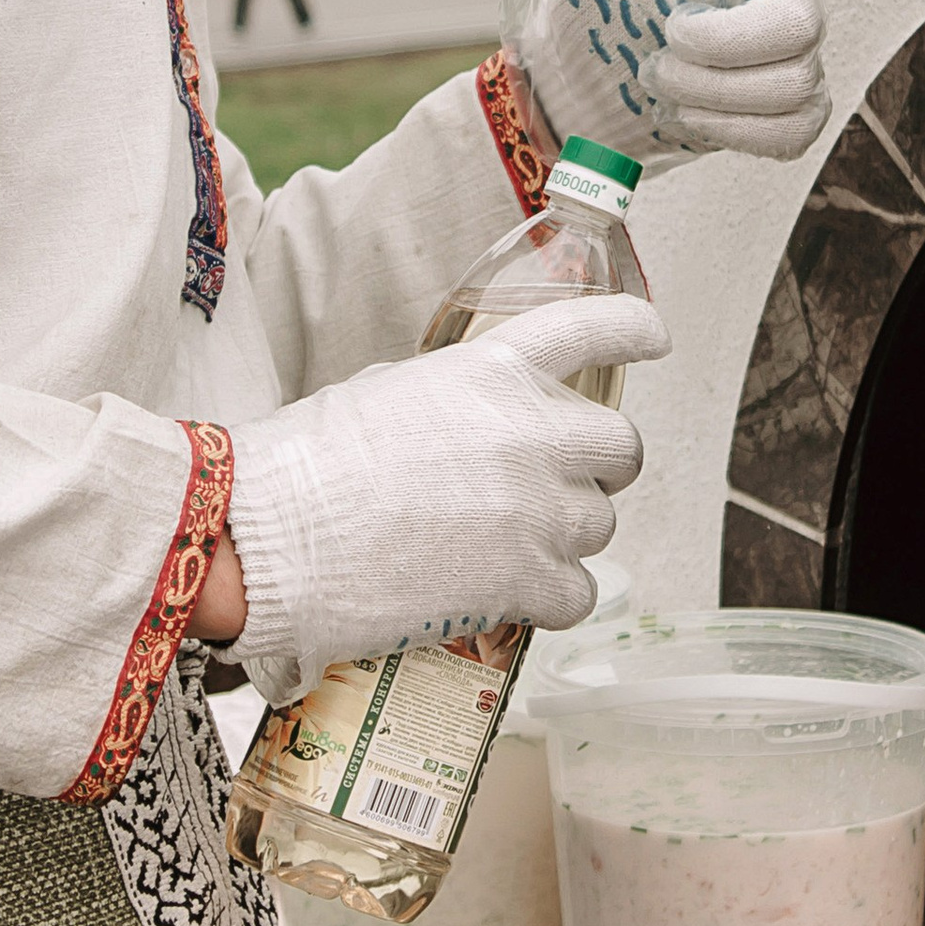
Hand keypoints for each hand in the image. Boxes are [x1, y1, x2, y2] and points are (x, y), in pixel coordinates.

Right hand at [221, 295, 668, 708]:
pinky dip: (553, 599)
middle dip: (599, 465)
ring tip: (503, 545)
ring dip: (564, 535)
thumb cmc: (308, 464)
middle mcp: (532, 433)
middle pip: (622, 446)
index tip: (652, 337)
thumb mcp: (387, 392)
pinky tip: (511, 596)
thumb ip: (456, 396)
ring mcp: (537, 510)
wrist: (272, 540)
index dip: (634, 330)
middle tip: (555, 482)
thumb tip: (477, 421)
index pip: (596, 327)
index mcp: (494, 370)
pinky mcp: (529, 581)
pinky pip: (580, 592)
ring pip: (600, 524)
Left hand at [502, 0, 924, 164]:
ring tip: (659, 69)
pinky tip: (693, 114)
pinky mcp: (788, 114)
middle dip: (719, 41)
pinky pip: (792, 133)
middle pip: (798, 27)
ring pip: (787, 86)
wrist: (593, 60)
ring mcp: (797, 58)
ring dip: (706, 91)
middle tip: (664, 32)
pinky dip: (733, 131)